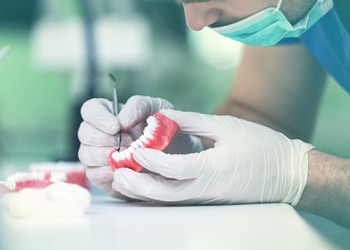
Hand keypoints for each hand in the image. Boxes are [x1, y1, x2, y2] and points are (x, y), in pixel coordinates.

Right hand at [78, 96, 201, 196]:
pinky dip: (108, 172)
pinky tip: (124, 170)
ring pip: (86, 154)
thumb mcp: (157, 109)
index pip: (90, 109)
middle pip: (84, 133)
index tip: (116, 126)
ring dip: (106, 155)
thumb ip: (138, 106)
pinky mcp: (102, 176)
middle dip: (104, 139)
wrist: (176, 157)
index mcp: (109, 114)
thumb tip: (121, 120)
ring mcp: (97, 155)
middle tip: (129, 144)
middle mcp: (99, 133)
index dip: (98, 118)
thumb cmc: (165, 130)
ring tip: (129, 156)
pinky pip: (94, 174)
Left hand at [112, 110, 313, 204]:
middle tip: (117, 173)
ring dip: (144, 191)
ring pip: (168, 200)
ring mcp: (207, 197)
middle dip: (138, 185)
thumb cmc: (261, 147)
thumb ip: (192, 122)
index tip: (135, 149)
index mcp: (215, 169)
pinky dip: (157, 192)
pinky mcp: (208, 198)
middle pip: (165, 194)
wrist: (287, 174)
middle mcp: (207, 188)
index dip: (152, 159)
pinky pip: (177, 199)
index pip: (176, 168)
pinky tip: (144, 182)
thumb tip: (164, 117)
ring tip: (123, 179)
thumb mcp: (227, 127)